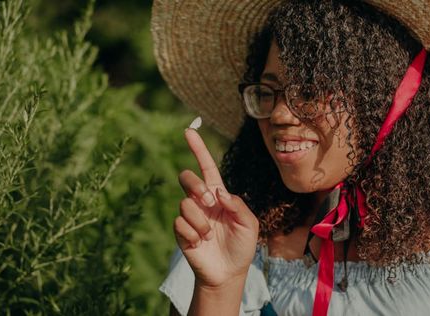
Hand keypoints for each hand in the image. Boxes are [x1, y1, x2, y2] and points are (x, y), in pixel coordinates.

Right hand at [174, 128, 258, 287]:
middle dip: (196, 186)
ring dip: (201, 221)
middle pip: (187, 178)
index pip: (206, 167)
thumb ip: (238, 205)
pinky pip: (180, 223)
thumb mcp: (250, 224)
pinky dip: (193, 234)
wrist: (229, 272)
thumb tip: (218, 193)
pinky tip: (200, 243)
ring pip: (185, 203)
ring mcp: (190, 216)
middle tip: (209, 202)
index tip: (189, 130)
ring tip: (210, 235)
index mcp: (218, 195)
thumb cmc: (242, 246)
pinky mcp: (181, 231)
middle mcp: (202, 202)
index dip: (198, 149)